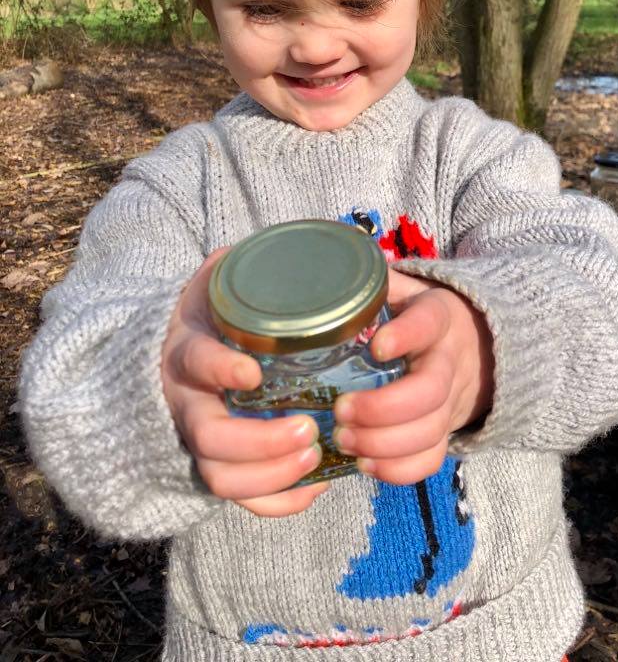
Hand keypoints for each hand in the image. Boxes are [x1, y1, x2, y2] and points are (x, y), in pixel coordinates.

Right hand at [161, 249, 329, 516]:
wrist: (178, 346)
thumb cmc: (215, 311)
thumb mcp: (221, 279)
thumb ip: (248, 263)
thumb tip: (309, 240)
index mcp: (189, 349)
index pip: (196, 363)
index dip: (220, 369)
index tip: (253, 372)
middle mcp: (188, 399)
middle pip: (208, 437)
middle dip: (258, 443)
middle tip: (308, 429)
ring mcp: (200, 434)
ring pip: (219, 475)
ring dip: (270, 476)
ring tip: (315, 456)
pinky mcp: (218, 461)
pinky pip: (238, 499)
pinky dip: (276, 501)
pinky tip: (315, 487)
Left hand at [332, 268, 493, 484]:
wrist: (469, 344)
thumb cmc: (413, 314)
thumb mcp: (400, 288)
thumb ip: (369, 282)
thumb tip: (320, 272)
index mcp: (436, 315)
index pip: (429, 322)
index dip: (406, 336)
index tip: (376, 347)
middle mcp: (449, 359)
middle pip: (430, 391)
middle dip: (383, 408)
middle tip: (341, 410)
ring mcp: (451, 400)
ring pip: (431, 431)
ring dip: (383, 443)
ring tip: (343, 439)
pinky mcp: (445, 432)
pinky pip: (432, 459)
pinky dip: (398, 469)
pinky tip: (364, 464)